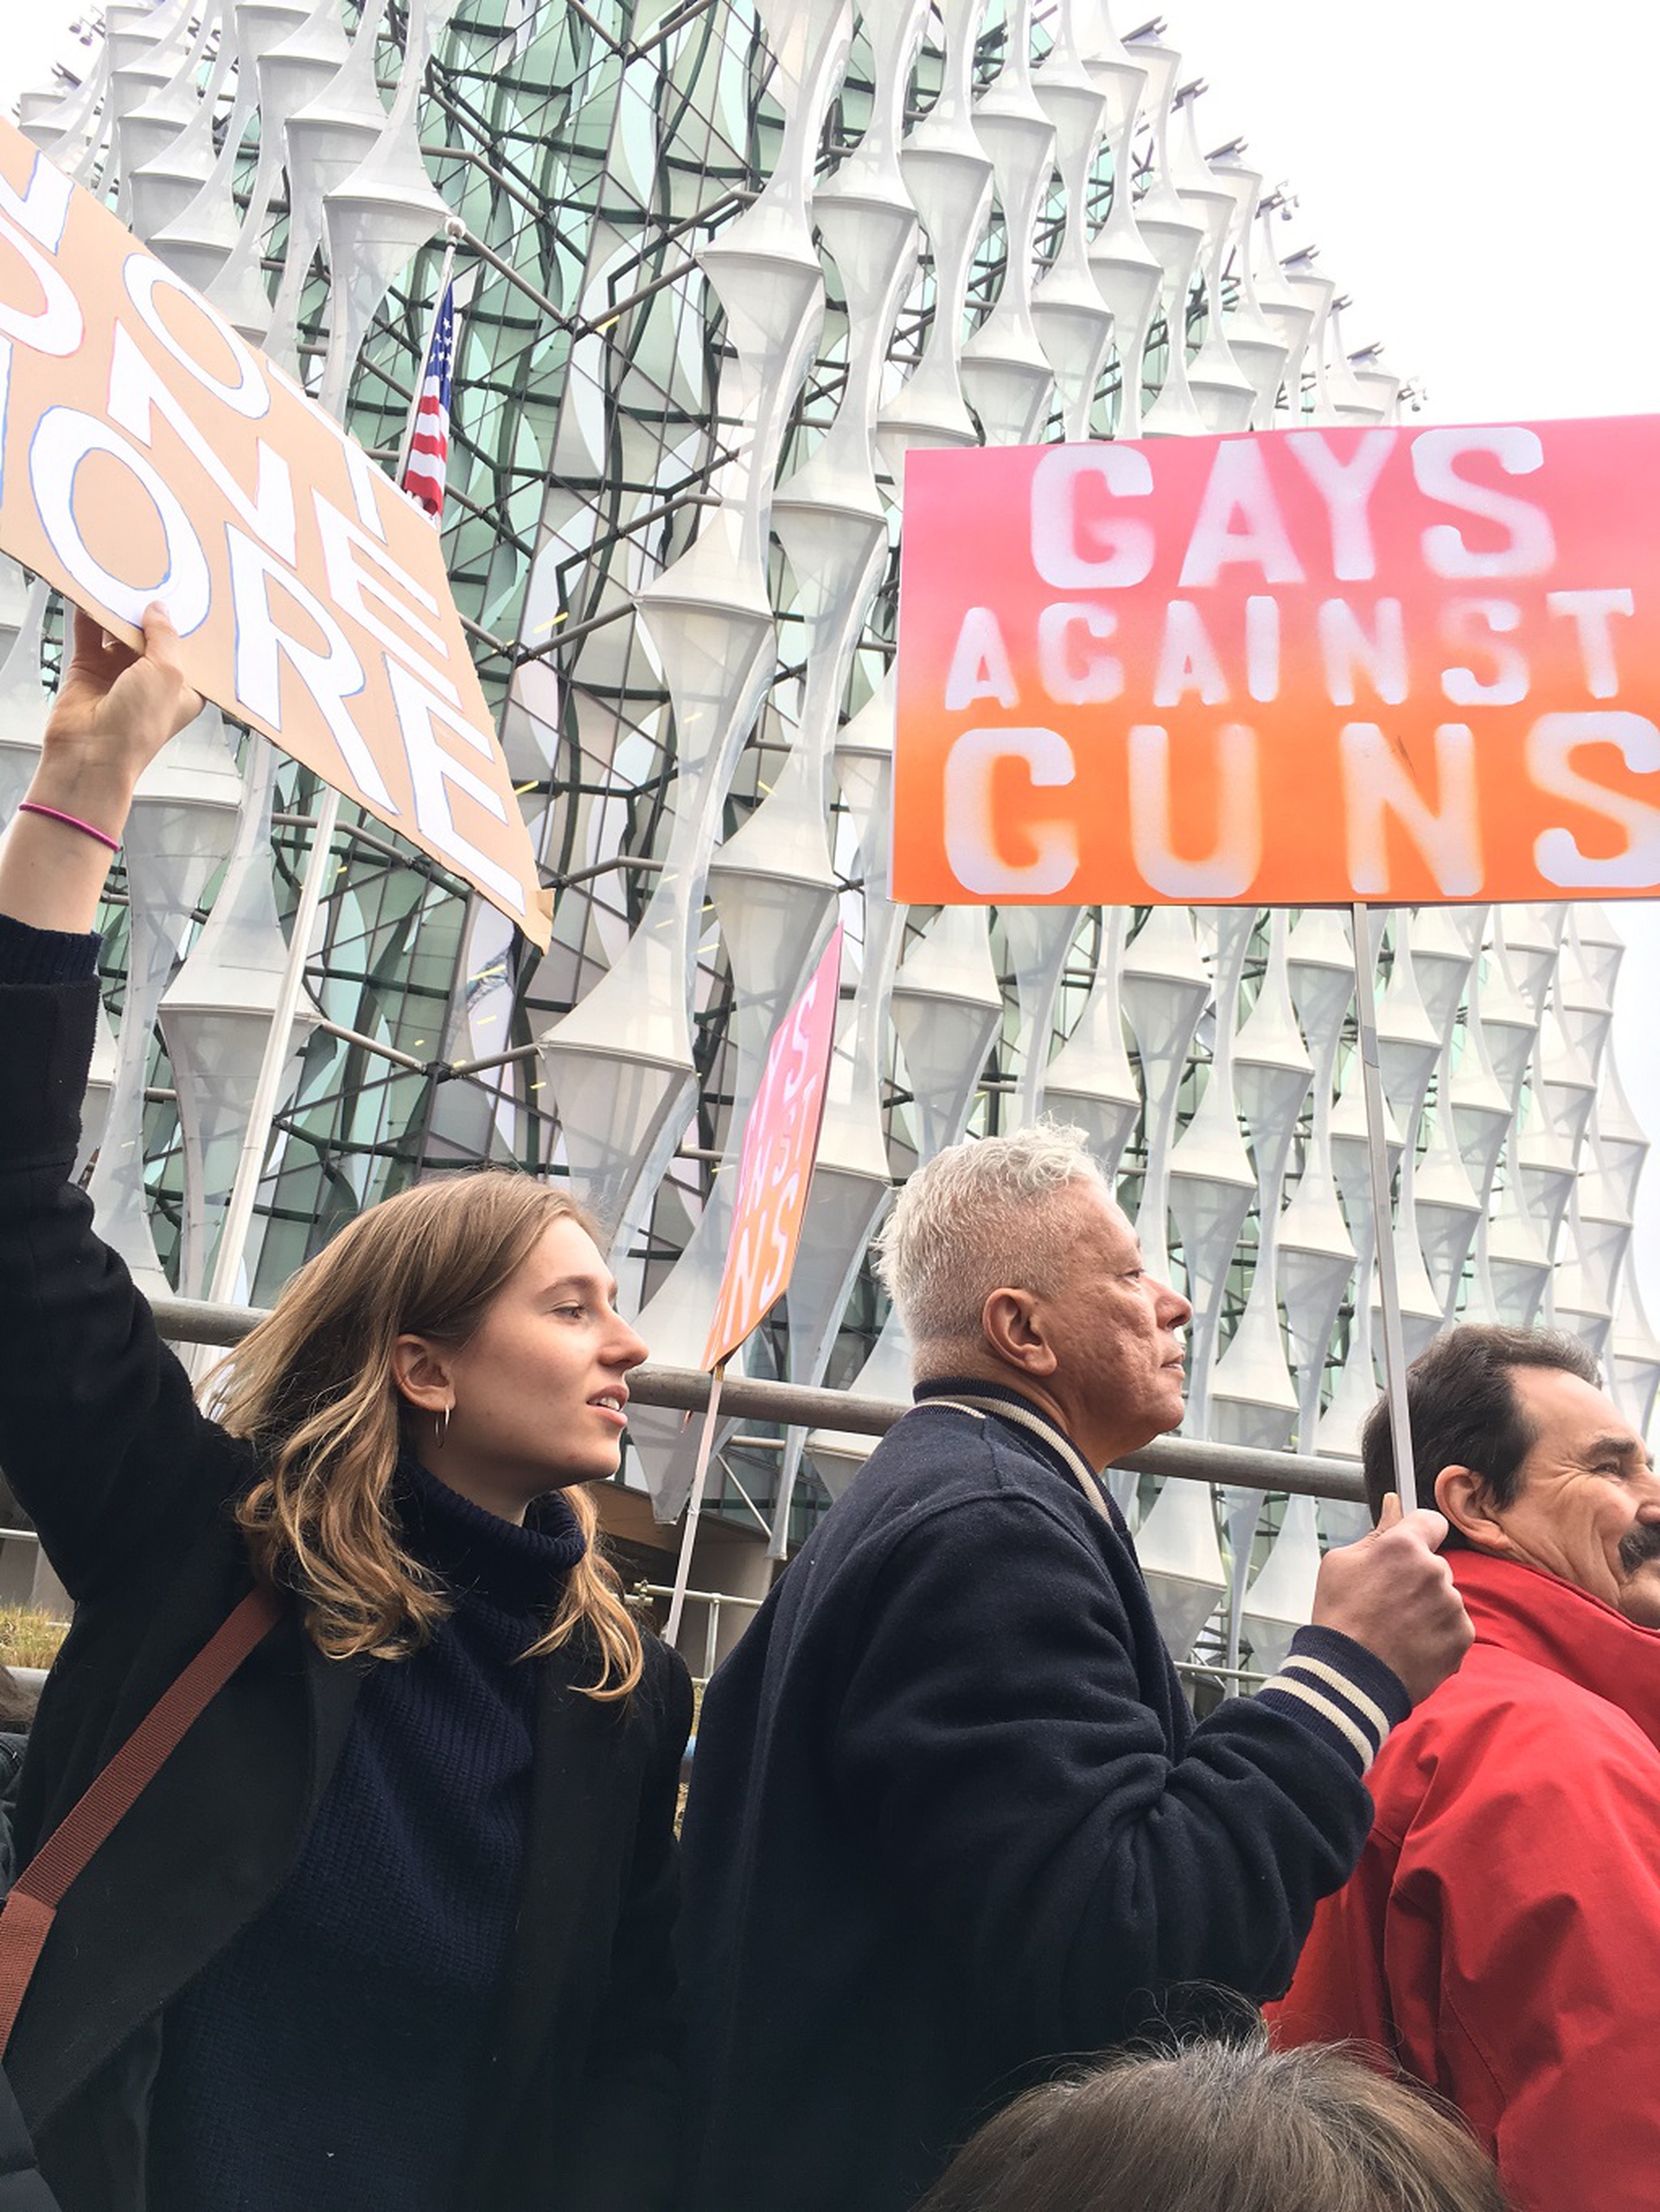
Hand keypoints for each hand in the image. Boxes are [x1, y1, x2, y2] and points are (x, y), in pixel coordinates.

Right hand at [0, 603, 204, 936]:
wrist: (90, 754)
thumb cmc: (139, 724)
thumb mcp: (168, 673)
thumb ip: (165, 636)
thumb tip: (159, 607)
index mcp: (185, 687)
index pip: (194, 650)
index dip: (195, 625)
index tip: (200, 591)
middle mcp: (154, 678)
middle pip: (156, 633)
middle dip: (155, 608)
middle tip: (158, 568)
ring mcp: (120, 672)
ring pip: (121, 629)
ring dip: (121, 606)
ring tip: (124, 570)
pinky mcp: (88, 666)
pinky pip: (89, 631)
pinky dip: (89, 611)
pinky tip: (91, 586)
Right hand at [1310, 1494, 1472, 1705]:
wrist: (1351, 1678)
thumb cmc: (1339, 1618)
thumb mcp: (1340, 1564)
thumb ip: (1375, 1533)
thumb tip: (1393, 1503)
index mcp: (1403, 1547)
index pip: (1430, 1520)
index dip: (1418, 1533)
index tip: (1408, 1548)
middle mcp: (1434, 1571)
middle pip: (1434, 1564)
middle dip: (1416, 1577)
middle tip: (1387, 1601)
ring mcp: (1452, 1606)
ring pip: (1444, 1596)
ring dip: (1427, 1607)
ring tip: (1396, 1629)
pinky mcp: (1462, 1637)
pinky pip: (1453, 1626)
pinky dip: (1437, 1634)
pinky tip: (1410, 1645)